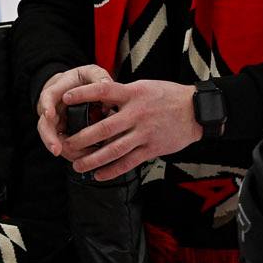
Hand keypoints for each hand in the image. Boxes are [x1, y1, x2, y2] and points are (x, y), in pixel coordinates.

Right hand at [36, 64, 111, 155]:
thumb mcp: (91, 72)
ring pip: (53, 139)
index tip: (49, 114)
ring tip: (79, 160)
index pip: (47, 97)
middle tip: (57, 150)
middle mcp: (52, 109)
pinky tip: (87, 159)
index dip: (46, 106)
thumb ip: (98, 77)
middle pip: (44, 125)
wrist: (75, 88)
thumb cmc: (83, 80)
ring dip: (64, 150)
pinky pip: (65, 145)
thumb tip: (108, 85)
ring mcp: (56, 123)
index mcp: (57, 90)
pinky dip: (74, 153)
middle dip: (49, 139)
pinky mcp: (63, 133)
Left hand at [59, 78, 202, 181]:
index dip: (83, 94)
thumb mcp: (144, 87)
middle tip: (66, 144)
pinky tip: (99, 175)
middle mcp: (137, 114)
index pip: (103, 91)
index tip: (66, 98)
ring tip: (78, 166)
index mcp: (133, 94)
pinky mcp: (152, 148)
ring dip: (93, 160)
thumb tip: (100, 101)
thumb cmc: (168, 96)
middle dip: (82, 138)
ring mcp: (144, 133)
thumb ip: (123, 94)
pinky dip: (112, 170)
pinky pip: (129, 162)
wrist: (197, 110)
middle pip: (104, 128)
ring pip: (114, 150)